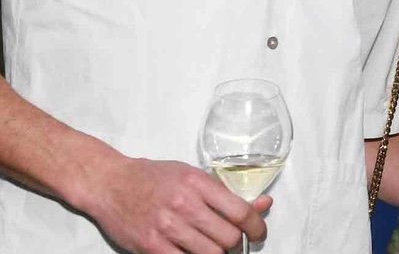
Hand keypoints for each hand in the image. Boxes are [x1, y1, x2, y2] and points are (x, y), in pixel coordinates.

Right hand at [83, 156, 268, 253]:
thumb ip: (226, 192)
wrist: (111, 184)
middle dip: (238, 244)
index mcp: (198, 184)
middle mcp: (185, 205)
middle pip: (228, 237)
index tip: (259, 233)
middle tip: (236, 243)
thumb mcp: (193, 175)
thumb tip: (263, 204)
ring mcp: (167, 227)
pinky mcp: (150, 246)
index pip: (240, 212)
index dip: (256, 227)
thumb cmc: (154, 178)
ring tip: (217, 249)